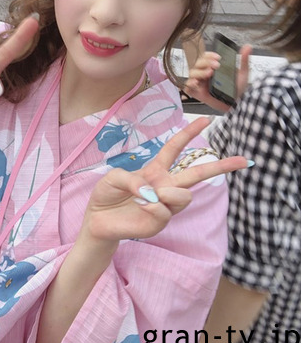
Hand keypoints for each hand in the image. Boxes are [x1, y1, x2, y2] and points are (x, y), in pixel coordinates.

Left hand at [82, 117, 247, 242]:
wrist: (98, 219)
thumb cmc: (107, 194)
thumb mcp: (114, 177)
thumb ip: (132, 179)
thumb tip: (154, 192)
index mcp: (155, 169)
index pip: (175, 148)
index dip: (189, 133)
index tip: (206, 119)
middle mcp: (165, 185)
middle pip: (197, 173)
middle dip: (221, 166)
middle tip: (244, 160)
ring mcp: (165, 204)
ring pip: (184, 195)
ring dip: (169, 193)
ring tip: (151, 196)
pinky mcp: (160, 222)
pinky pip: (166, 211)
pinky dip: (154, 207)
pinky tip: (143, 207)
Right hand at [185, 45, 250, 111]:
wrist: (238, 103)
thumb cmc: (238, 89)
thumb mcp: (243, 73)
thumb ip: (244, 60)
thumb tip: (248, 46)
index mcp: (213, 67)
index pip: (206, 57)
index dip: (209, 55)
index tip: (218, 58)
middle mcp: (205, 73)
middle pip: (198, 63)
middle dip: (206, 63)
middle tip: (216, 66)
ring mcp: (200, 83)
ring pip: (192, 73)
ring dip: (199, 72)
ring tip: (209, 74)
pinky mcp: (198, 93)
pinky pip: (188, 87)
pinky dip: (190, 84)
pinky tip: (196, 83)